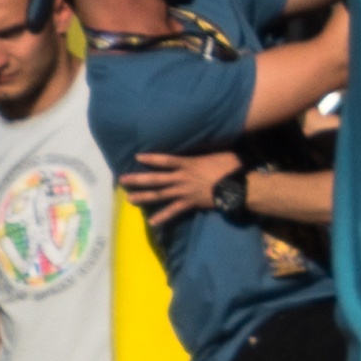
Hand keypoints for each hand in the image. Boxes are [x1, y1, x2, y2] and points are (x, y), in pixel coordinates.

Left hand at [121, 148, 241, 215]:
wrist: (238, 186)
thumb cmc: (230, 167)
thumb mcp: (219, 152)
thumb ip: (208, 150)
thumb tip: (208, 138)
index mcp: (188, 164)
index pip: (165, 160)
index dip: (151, 158)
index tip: (137, 156)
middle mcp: (182, 178)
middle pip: (156, 179)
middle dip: (138, 179)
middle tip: (122, 180)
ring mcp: (184, 192)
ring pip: (160, 195)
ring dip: (144, 197)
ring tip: (129, 199)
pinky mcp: (189, 204)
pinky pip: (173, 211)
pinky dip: (163, 217)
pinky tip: (152, 222)